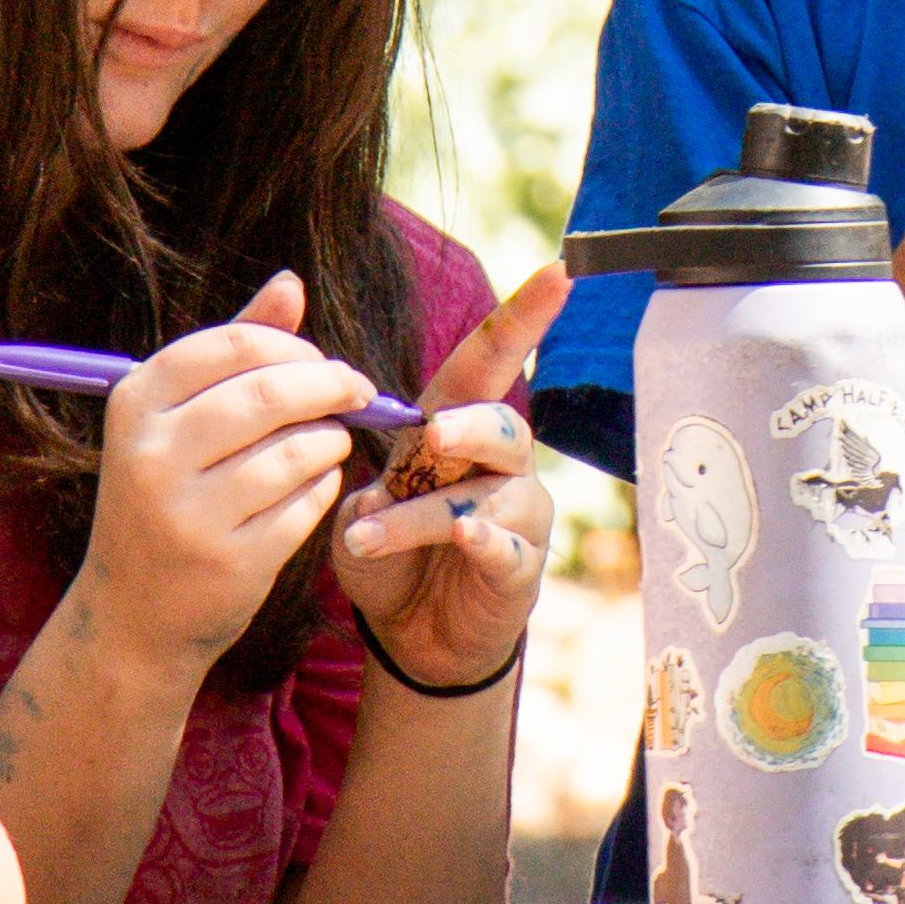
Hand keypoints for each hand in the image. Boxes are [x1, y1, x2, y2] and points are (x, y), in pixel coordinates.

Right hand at [80, 272, 375, 677]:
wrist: (133, 615)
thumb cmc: (166, 495)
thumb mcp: (178, 418)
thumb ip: (236, 347)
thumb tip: (290, 282)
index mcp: (135, 403)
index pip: (236, 343)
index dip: (295, 346)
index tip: (322, 362)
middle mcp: (153, 455)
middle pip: (272, 392)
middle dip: (331, 385)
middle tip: (357, 392)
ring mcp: (190, 513)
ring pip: (300, 448)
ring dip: (332, 440)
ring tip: (329, 444)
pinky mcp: (232, 561)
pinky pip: (309, 503)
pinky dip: (325, 487)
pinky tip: (314, 487)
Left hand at [331, 263, 564, 697]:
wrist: (411, 633)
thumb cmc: (389, 552)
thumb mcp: (362, 502)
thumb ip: (360, 467)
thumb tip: (344, 439)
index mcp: (457, 428)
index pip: (490, 362)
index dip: (524, 317)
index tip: (560, 270)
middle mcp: (500, 463)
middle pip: (502, 426)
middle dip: (468, 427)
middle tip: (433, 436)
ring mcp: (516, 516)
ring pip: (487, 497)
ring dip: (424, 515)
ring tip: (365, 534)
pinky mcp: (520, 567)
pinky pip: (508, 548)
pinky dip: (482, 544)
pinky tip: (460, 546)